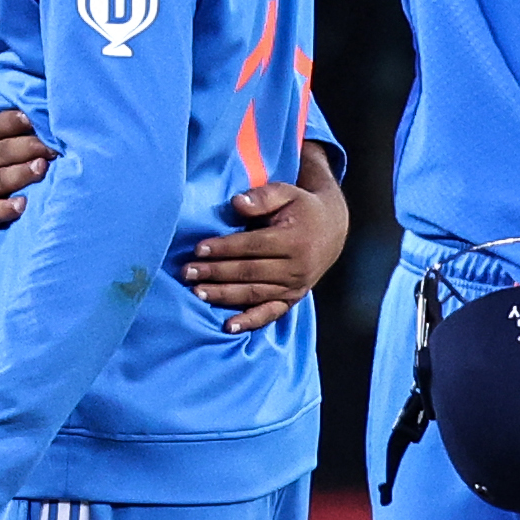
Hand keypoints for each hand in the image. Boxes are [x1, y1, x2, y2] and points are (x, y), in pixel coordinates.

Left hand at [184, 140, 348, 331]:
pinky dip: (250, 321)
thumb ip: (262, 197)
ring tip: (196, 293)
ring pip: (254, 294)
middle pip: (249, 272)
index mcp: (293, 241)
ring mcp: (295, 287)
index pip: (252, 246)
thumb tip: (236, 203)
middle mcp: (295, 268)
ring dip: (224, 295)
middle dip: (215, 273)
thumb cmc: (302, 207)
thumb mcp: (287, 192)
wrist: (332, 229)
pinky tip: (228, 326)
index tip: (198, 249)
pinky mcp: (293, 298)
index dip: (224, 248)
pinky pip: (270, 313)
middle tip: (187, 272)